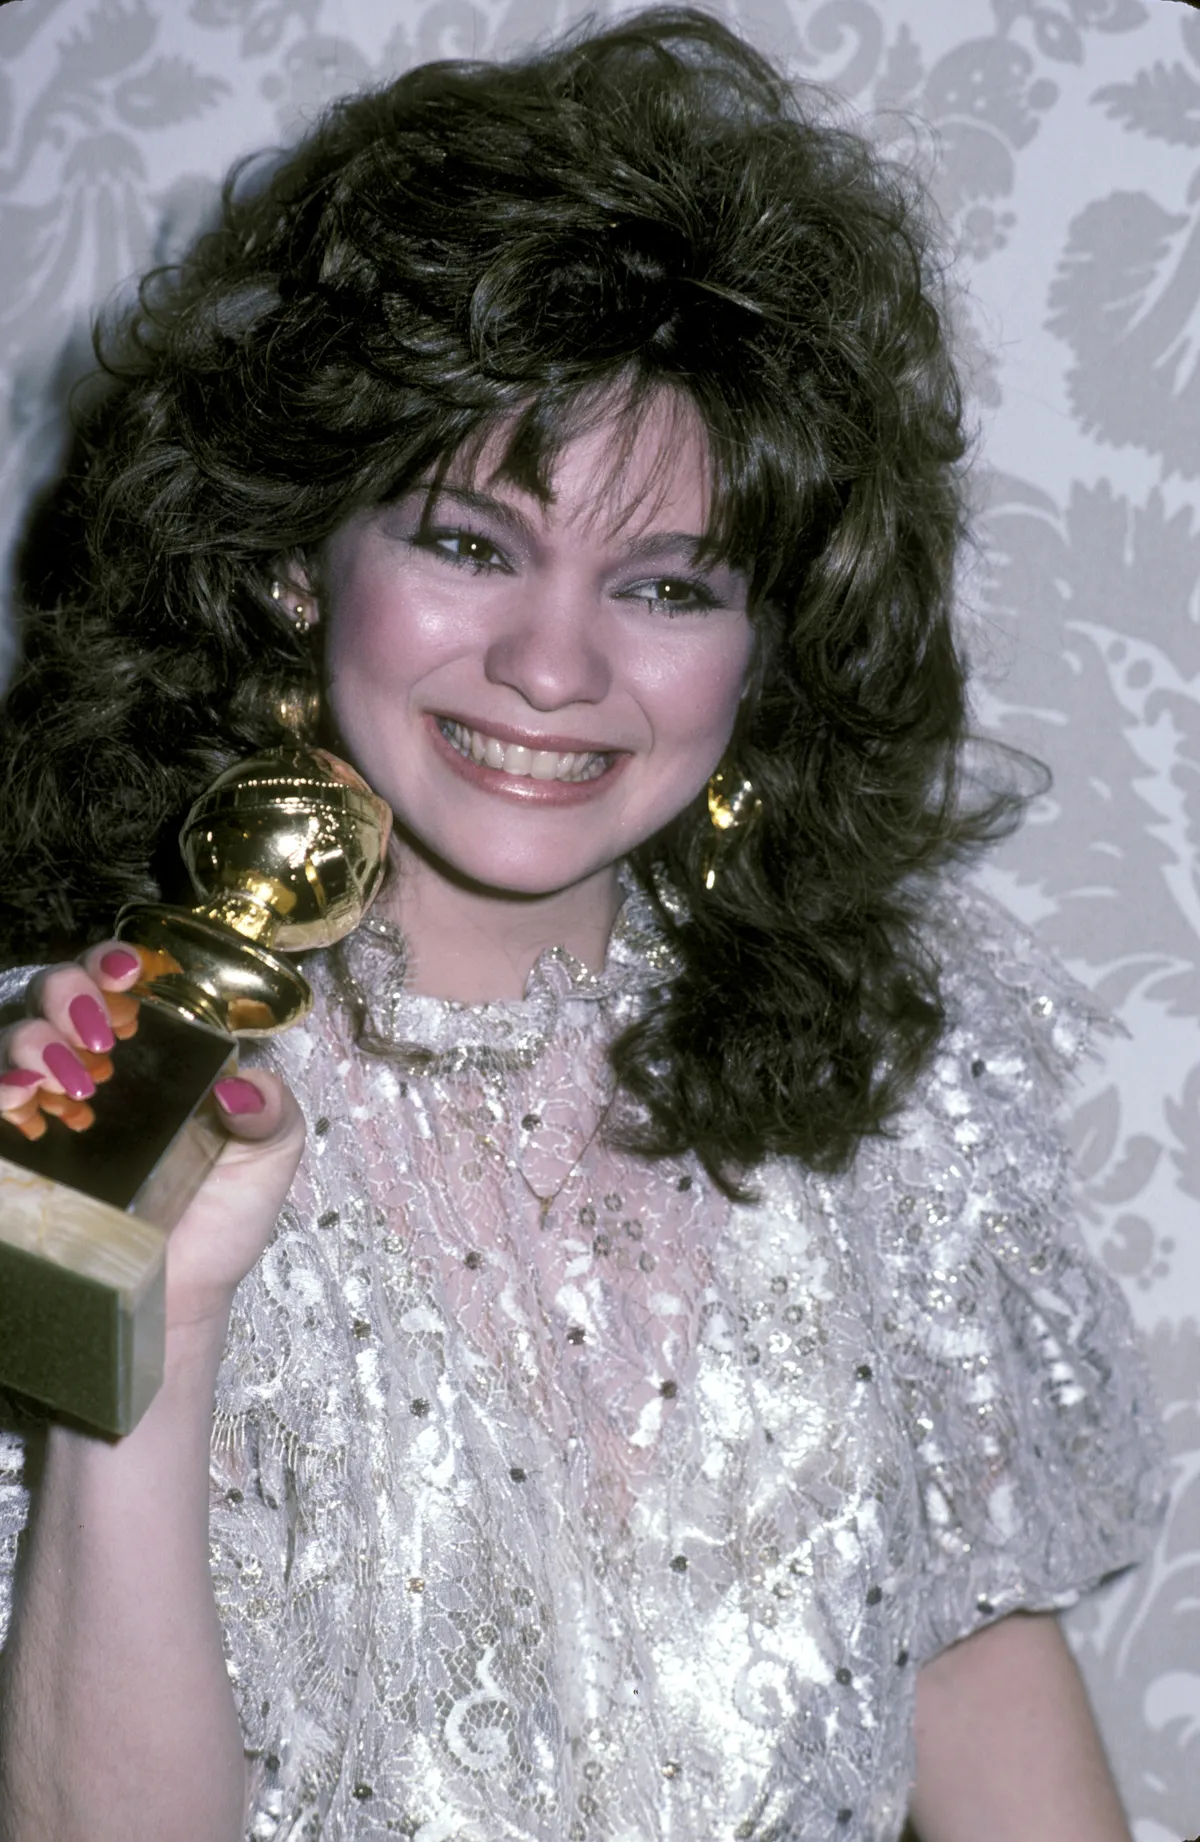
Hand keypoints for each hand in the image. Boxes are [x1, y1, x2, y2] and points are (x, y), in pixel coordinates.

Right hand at [0, 941, 305, 1338]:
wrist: (177, 1300)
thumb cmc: (217, 1224)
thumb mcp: (266, 1157)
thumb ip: (273, 1112)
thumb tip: (244, 1089)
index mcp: (147, 1059)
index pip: (114, 985)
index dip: (111, 964)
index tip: (129, 973)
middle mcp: (88, 1072)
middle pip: (52, 997)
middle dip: (67, 991)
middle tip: (97, 1030)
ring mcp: (43, 1112)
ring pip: (11, 1040)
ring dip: (32, 1041)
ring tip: (67, 1077)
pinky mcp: (13, 1157)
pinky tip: (18, 1100)